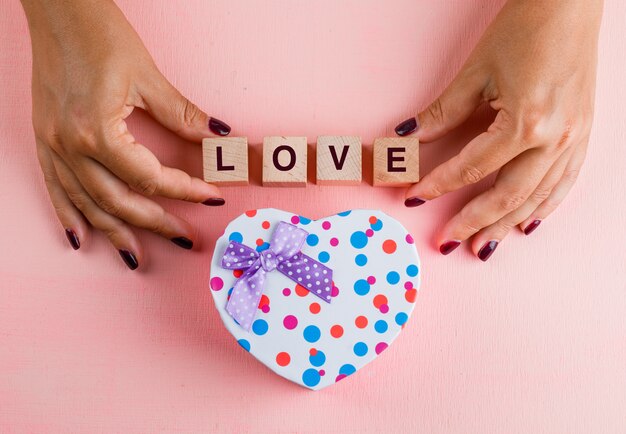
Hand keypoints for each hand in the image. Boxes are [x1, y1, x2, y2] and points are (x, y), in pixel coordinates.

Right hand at [21, 0, 230, 268]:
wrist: (57, 11)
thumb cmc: (100, 36)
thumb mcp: (149, 77)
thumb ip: (184, 115)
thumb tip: (220, 136)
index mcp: (98, 131)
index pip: (150, 178)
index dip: (184, 191)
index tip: (210, 197)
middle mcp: (70, 146)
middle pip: (119, 202)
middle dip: (155, 224)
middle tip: (185, 239)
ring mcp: (52, 146)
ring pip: (87, 205)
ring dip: (115, 234)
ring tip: (137, 259)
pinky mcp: (44, 141)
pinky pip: (56, 191)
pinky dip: (70, 217)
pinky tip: (82, 238)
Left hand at [395, 0, 602, 260]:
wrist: (569, 3)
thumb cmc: (525, 29)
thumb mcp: (476, 72)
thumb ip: (442, 113)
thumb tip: (409, 136)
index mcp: (525, 121)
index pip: (473, 167)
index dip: (440, 185)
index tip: (415, 198)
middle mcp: (555, 137)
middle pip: (508, 194)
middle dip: (475, 222)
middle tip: (448, 242)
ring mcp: (574, 139)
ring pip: (537, 197)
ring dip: (507, 224)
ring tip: (483, 248)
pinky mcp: (583, 134)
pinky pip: (563, 183)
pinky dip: (543, 206)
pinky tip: (527, 223)